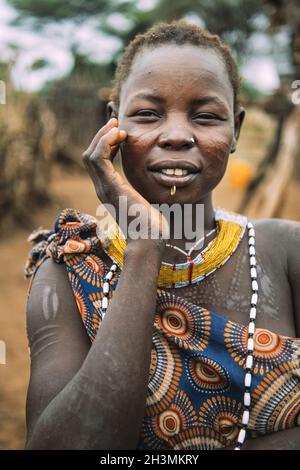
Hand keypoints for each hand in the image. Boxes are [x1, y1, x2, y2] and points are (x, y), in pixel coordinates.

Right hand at [82, 118, 168, 245]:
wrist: (150, 240)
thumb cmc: (153, 225)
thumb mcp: (147, 200)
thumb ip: (144, 187)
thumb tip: (156, 177)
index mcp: (110, 191)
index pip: (99, 162)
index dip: (106, 144)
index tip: (120, 131)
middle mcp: (102, 189)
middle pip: (90, 156)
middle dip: (101, 136)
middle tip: (115, 123)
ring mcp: (104, 189)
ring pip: (91, 155)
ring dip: (102, 137)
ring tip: (116, 127)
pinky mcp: (110, 188)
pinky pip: (99, 159)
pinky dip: (105, 143)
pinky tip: (118, 135)